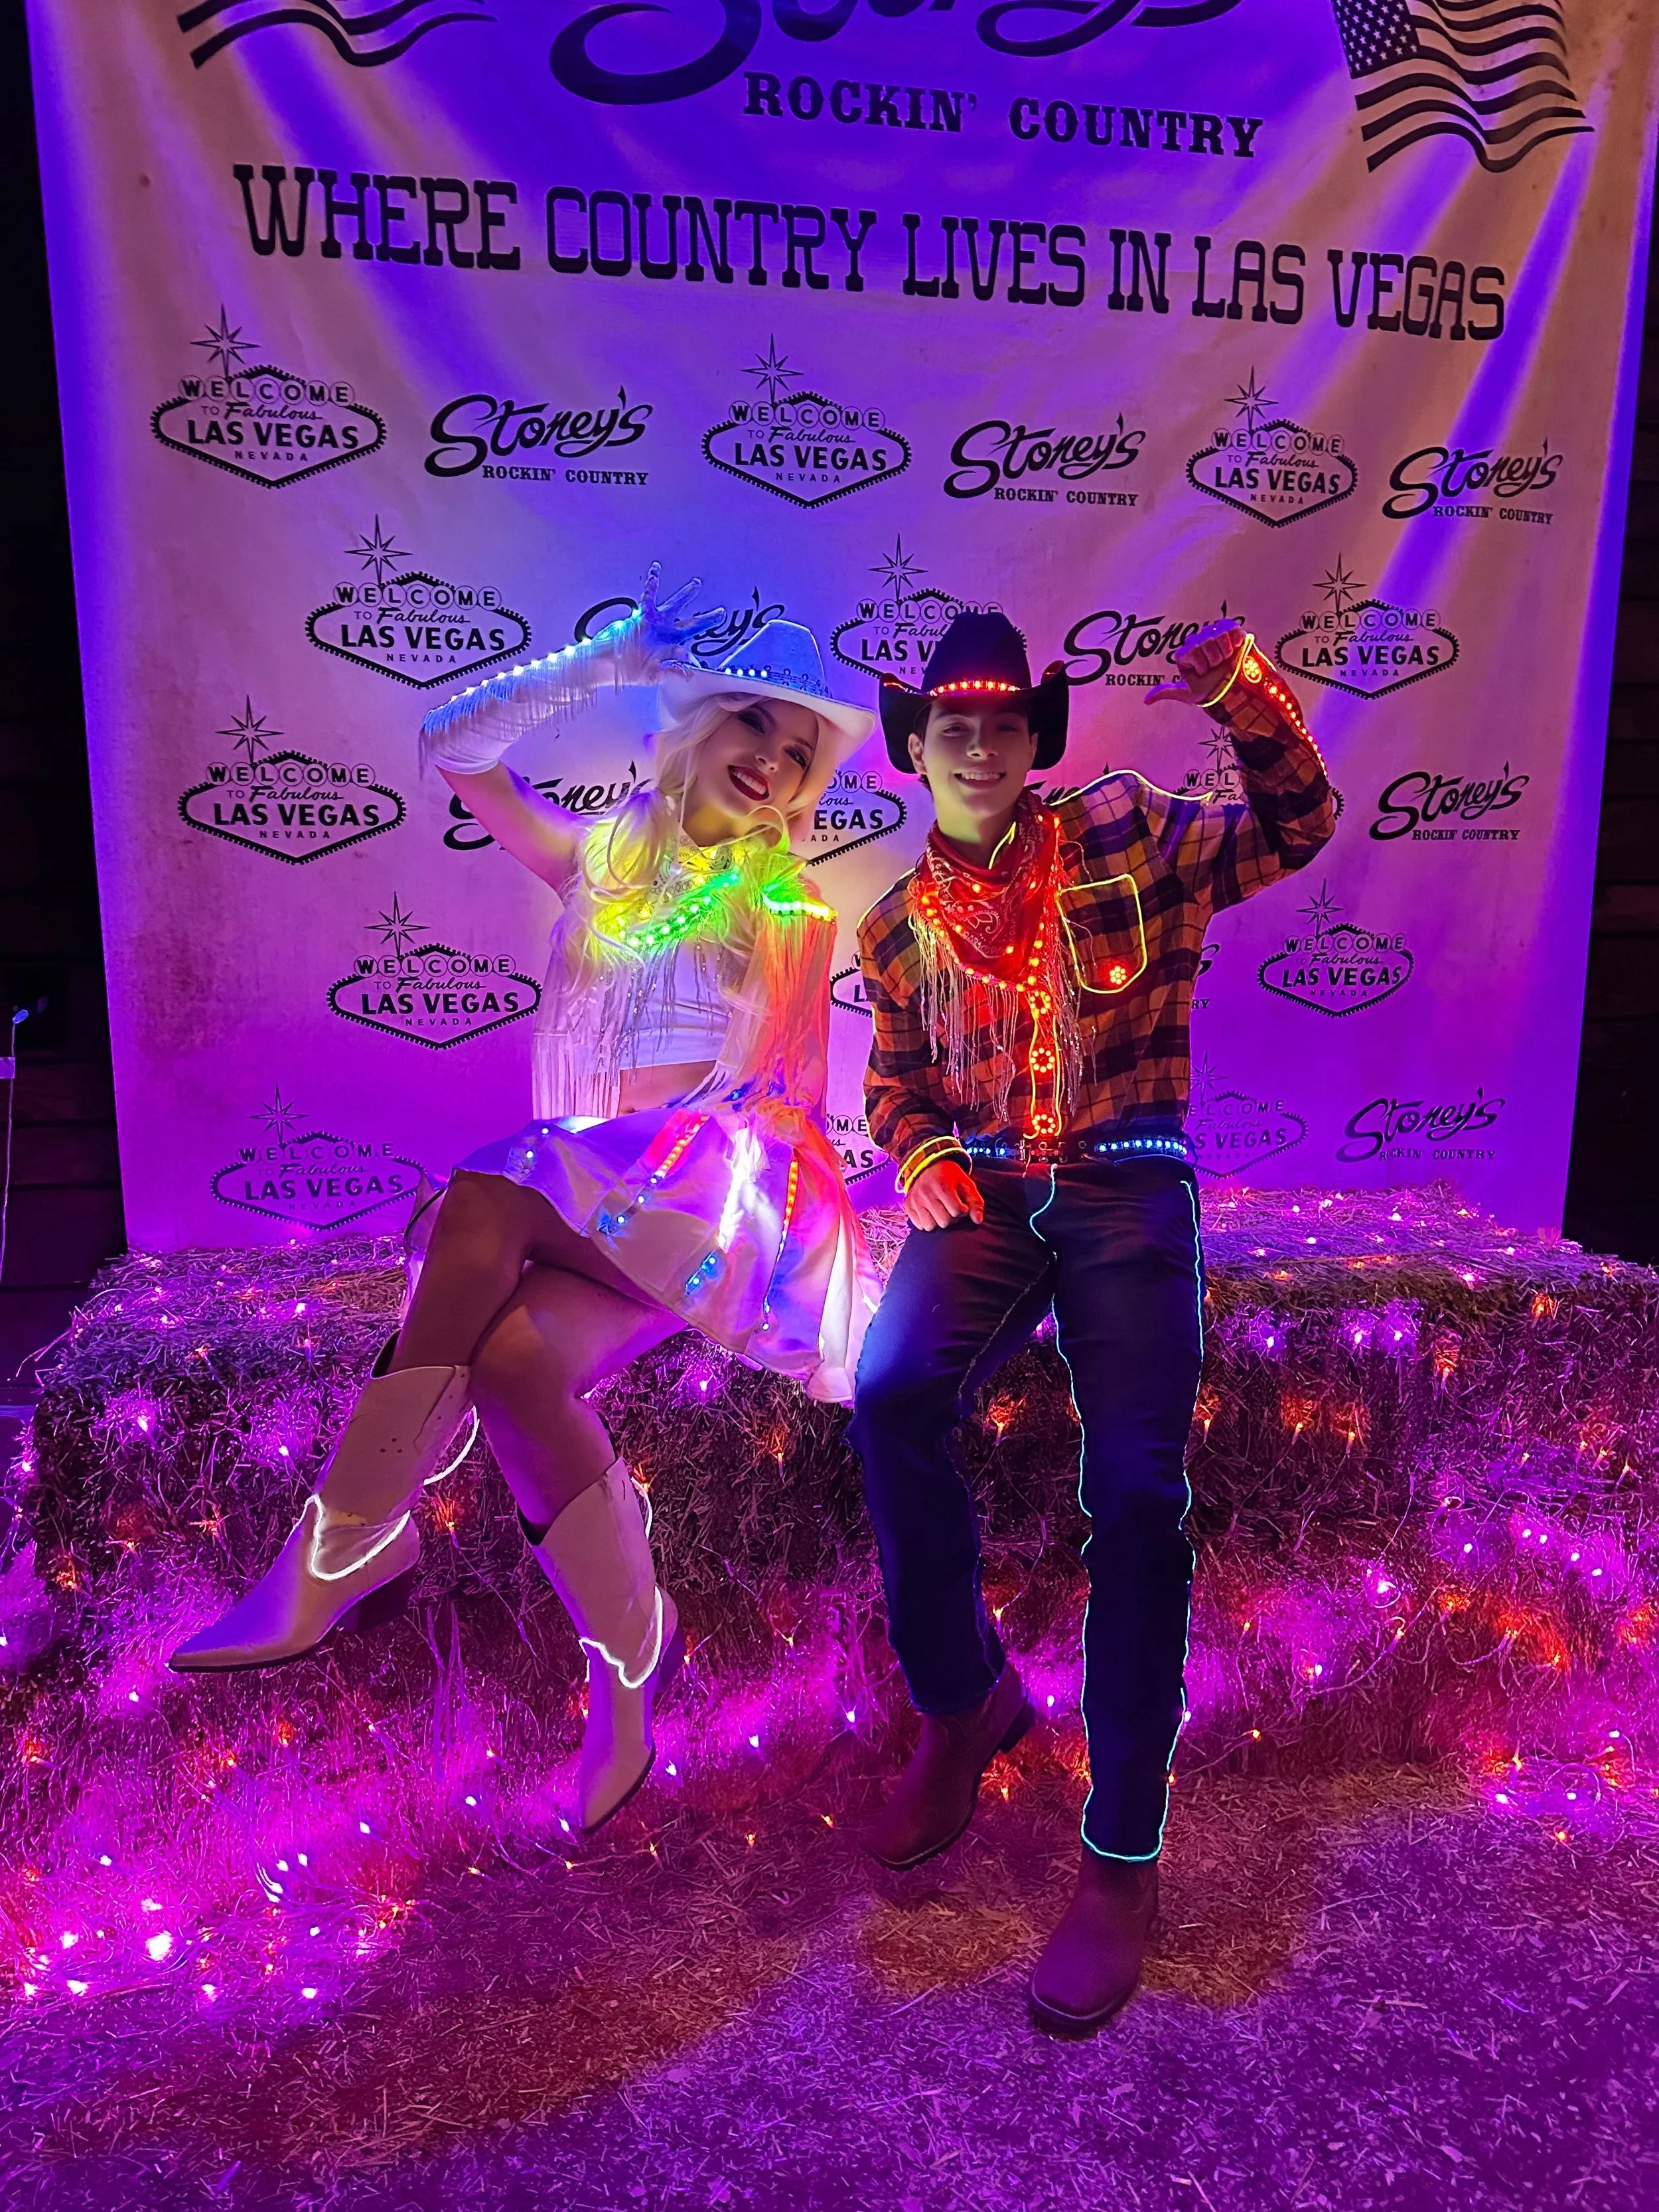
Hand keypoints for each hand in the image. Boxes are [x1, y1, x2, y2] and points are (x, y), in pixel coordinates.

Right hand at [633, 562, 725, 676]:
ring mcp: (654, 624)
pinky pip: (649, 597)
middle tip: (720, 613)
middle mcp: (664, 635)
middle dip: (706, 619)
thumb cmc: (627, 670)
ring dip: (686, 595)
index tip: (704, 645)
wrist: (607, 662)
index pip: (688, 650)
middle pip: (690, 624)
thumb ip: (672, 671)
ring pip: (674, 606)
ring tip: (696, 584)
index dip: (695, 652)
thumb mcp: (653, 676)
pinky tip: (655, 572)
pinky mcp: (642, 616)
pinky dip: (652, 584)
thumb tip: (689, 671)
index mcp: (669, 649)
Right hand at [905, 1158, 985, 1230]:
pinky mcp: (908, 1205)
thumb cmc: (950, 1177)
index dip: (963, 1210)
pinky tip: (931, 1212)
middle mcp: (926, 1193)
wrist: (927, 1165)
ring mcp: (915, 1200)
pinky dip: (927, 1222)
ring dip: (939, 1222)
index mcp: (942, 1185)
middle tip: (952, 1208)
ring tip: (942, 1211)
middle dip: (952, 1218)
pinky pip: (919, 1225)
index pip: (957, 1211)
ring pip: (931, 1226)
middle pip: (944, 1222)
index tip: (962, 1204)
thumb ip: (976, 1202)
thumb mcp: (966, 1184)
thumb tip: (978, 1221)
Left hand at [1145, 617, 1245, 708]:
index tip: (1205, 673)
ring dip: (1225, 651)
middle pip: (1206, 641)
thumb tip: (1147, 700)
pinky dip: (1236, 640)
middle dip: (1214, 658)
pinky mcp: (1231, 631)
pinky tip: (1235, 649)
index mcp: (1186, 653)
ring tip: (1226, 659)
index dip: (1202, 663)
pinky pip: (1232, 629)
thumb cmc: (1212, 691)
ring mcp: (1214, 634)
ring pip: (1219, 635)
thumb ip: (1168, 692)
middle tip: (1217, 667)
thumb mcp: (1189, 693)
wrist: (1236, 690)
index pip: (1192, 650)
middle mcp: (1199, 641)